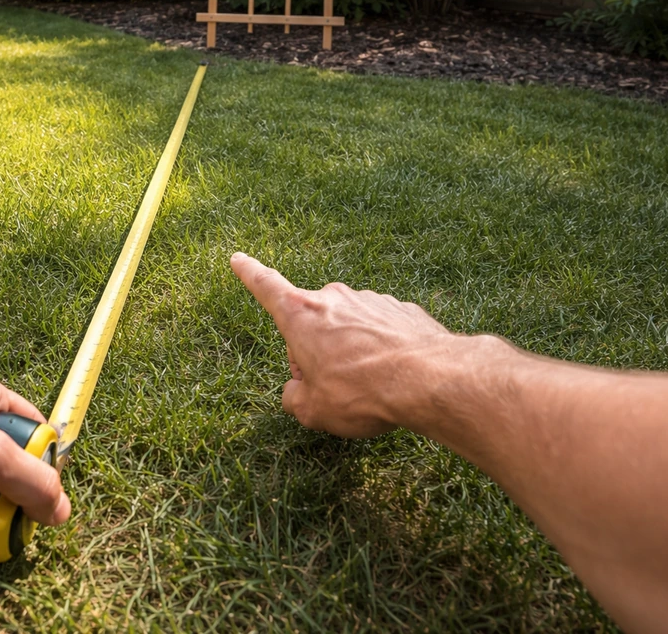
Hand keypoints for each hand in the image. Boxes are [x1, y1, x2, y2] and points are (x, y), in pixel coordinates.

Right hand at [230, 252, 454, 437]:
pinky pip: (382, 330)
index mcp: (302, 315)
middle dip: (315, 350)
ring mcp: (371, 300)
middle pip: (313, 322)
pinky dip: (382, 350)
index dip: (249, 274)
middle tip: (332, 387)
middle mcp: (334, 298)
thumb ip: (294, 398)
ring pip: (349, 327)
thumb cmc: (362, 391)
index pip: (266, 288)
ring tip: (369, 386)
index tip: (238, 258)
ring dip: (351, 351)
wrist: (429, 380)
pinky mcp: (402, 310)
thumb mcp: (313, 409)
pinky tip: (394, 376)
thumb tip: (297, 392)